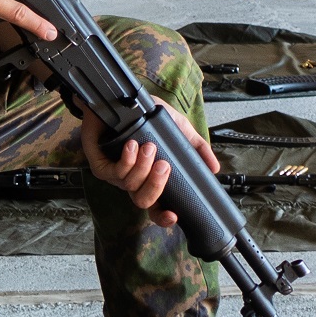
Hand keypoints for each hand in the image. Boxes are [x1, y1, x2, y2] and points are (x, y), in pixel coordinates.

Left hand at [79, 101, 220, 225]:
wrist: (120, 98)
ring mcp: (115, 175)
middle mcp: (133, 182)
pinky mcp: (100, 165)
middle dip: (155, 186)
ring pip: (129, 185)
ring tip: (148, 146)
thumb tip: (215, 168)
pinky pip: (113, 172)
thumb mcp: (178, 130)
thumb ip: (196, 148)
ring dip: (142, 167)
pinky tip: (132, 146)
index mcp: (150, 179)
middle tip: (164, 165)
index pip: (156, 208)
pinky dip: (126, 160)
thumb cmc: (146, 116)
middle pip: (143, 201)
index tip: (174, 215)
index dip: (163, 217)